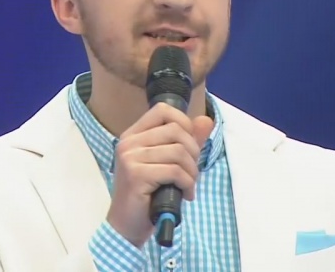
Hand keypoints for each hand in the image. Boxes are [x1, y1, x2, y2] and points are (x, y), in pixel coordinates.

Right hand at [105, 103, 213, 247]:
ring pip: (179, 152)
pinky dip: (188, 184)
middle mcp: (128, 143)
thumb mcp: (169, 163)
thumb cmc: (148, 194)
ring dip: (192, 172)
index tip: (188, 146)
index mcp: (133, 135)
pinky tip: (185, 194)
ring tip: (188, 185)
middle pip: (176, 130)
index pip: (162, 110)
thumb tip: (206, 120)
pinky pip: (175, 171)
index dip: (183, 123)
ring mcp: (130, 158)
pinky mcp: (136, 175)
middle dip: (193, 152)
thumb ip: (187, 141)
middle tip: (191, 172)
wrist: (128, 225)